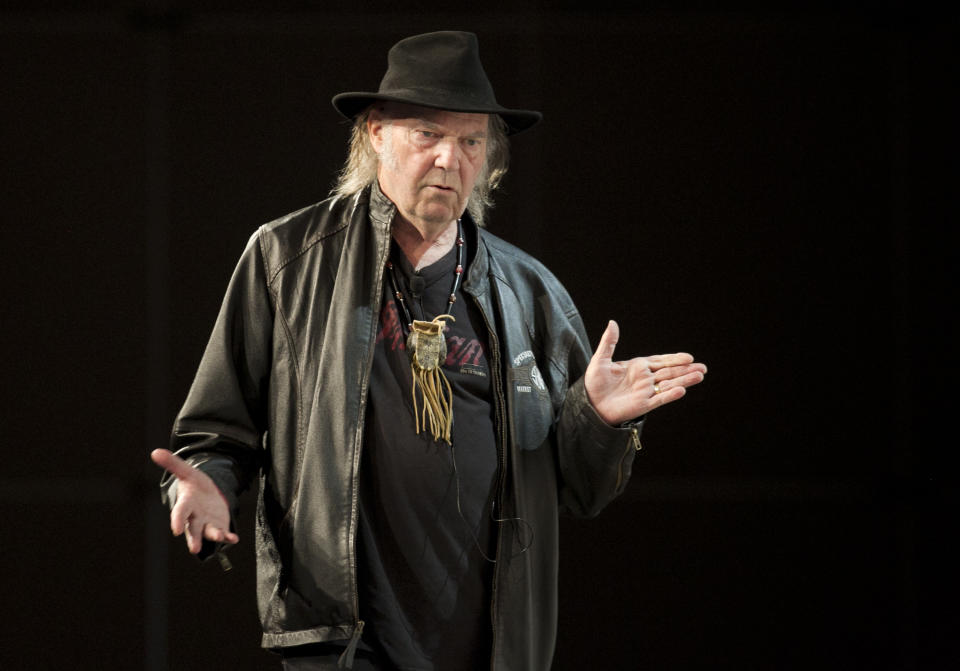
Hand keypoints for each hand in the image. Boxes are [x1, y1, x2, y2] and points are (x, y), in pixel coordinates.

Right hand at [150, 448, 239, 553]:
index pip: (180, 513)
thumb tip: (155, 451)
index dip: (177, 521)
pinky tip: (234, 539)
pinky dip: (229, 537)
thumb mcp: (187, 472)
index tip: (176, 530)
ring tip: (220, 538)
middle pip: (193, 530)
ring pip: (209, 533)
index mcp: (186, 504)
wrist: (207, 495)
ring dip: (214, 536)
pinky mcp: (219, 526)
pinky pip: (224, 534)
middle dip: (194, 539)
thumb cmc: (194, 485)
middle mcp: (195, 518)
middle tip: (194, 549)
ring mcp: (207, 524)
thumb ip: (173, 464)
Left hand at [585, 320, 706, 425]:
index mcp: (637, 367)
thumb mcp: (600, 360)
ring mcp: (645, 392)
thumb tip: (612, 322)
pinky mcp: (642, 405)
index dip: (674, 359)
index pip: (660, 361)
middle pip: (669, 372)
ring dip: (684, 380)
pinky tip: (681, 390)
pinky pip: (659, 399)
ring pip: (669, 384)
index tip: (689, 357)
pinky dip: (670, 395)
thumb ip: (609, 342)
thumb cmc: (593, 383)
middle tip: (703, 367)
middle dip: (686, 369)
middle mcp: (645, 379)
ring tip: (699, 376)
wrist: (589, 404)